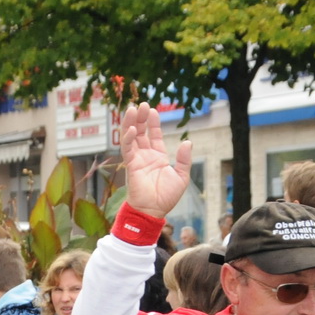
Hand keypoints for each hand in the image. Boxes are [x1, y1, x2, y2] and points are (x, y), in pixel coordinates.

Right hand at [118, 103, 192, 217]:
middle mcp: (145, 156)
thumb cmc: (166, 197)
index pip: (154, 135)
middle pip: (141, 132)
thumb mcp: (182, 176)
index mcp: (157, 157)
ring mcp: (137, 160)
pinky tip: (132, 128)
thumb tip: (187, 142)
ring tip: (133, 109)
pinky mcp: (130, 165)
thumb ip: (184, 159)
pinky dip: (128, 138)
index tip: (153, 110)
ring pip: (131, 137)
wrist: (154, 210)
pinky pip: (127, 149)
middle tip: (142, 104)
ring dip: (131, 123)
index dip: (153, 123)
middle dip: (141, 118)